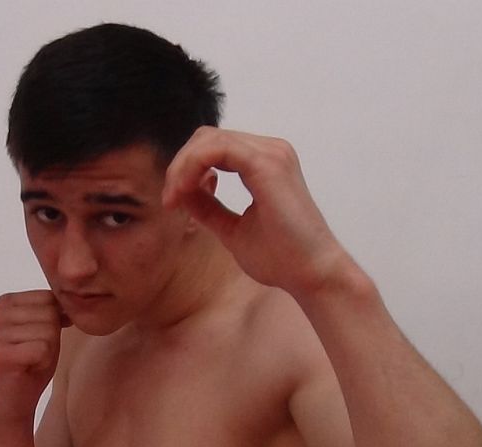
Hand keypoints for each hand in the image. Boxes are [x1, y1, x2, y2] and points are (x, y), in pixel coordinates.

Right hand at [0, 289, 69, 421]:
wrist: (16, 398)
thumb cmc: (33, 361)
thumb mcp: (46, 327)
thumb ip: (53, 307)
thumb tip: (72, 293)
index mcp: (4, 302)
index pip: (49, 298)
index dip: (53, 323)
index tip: (37, 338)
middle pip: (50, 313)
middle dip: (51, 337)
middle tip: (35, 352)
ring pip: (49, 331)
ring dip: (48, 350)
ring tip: (32, 359)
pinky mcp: (2, 354)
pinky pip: (44, 348)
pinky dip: (44, 362)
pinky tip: (30, 367)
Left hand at [163, 127, 350, 297]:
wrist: (311, 274)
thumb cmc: (281, 258)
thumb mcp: (232, 230)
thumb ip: (209, 208)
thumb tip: (182, 193)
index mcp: (264, 164)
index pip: (213, 148)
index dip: (185, 170)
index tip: (172, 202)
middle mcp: (270, 152)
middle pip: (208, 138)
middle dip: (180, 166)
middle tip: (169, 200)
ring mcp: (271, 154)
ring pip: (209, 139)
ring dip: (182, 167)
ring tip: (174, 199)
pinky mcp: (268, 164)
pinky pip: (217, 149)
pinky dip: (193, 166)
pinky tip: (183, 192)